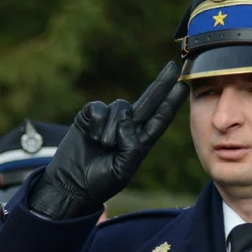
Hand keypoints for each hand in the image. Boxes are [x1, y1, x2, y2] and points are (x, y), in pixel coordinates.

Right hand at [29, 62, 188, 219]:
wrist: (69, 184)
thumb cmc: (98, 182)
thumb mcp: (123, 170)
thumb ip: (132, 145)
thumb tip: (126, 116)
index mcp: (139, 142)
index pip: (159, 119)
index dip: (171, 103)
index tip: (182, 85)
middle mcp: (126, 128)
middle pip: (148, 101)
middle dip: (160, 84)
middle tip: (173, 66)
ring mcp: (108, 121)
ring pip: (120, 107)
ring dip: (111, 127)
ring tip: (102, 145)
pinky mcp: (89, 117)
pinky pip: (99, 108)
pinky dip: (97, 122)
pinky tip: (91, 136)